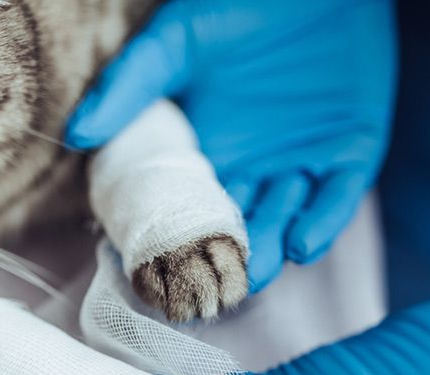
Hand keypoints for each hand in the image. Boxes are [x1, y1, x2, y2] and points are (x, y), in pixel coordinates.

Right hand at [68, 0, 396, 291]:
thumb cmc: (237, 3)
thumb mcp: (175, 44)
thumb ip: (130, 87)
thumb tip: (78, 135)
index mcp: (208, 151)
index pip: (188, 212)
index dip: (177, 244)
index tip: (159, 274)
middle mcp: (252, 166)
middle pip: (236, 230)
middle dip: (225, 263)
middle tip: (211, 291)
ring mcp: (302, 162)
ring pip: (284, 223)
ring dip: (269, 249)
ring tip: (253, 269)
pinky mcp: (351, 151)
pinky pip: (338, 197)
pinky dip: (323, 222)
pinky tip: (302, 243)